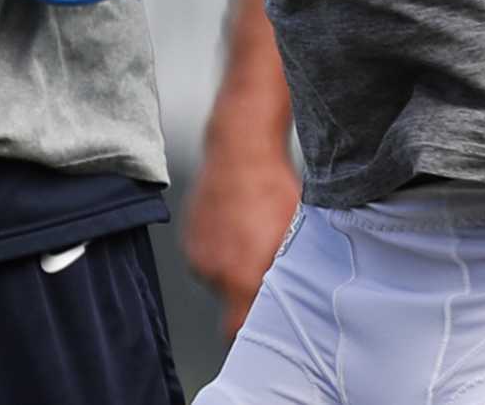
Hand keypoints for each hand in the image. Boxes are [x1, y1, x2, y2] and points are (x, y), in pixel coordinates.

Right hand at [181, 151, 300, 340]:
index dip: (248, 336)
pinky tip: (236, 225)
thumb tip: (296, 304)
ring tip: (250, 237)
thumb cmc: (275, 189)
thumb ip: (291, 279)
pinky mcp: (187, 237)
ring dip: (232, 268)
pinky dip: (220, 249)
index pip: (236, 333)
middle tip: (265, 266)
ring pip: (218, 278)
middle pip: (230, 303)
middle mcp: (214, 272)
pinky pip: (206, 257)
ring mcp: (197, 253)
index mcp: (242, 278)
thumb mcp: (297, 237)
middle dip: (247, 291)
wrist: (240, 148)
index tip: (262, 331)